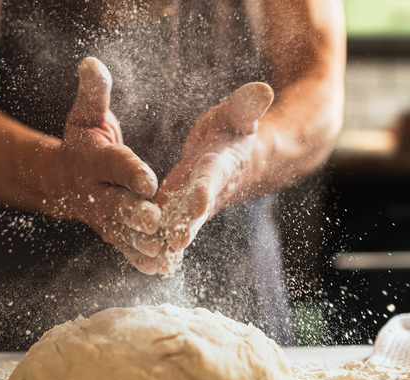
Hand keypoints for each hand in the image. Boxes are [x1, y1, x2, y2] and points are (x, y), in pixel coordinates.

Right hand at [41, 57, 163, 273]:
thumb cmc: (82, 142)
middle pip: (116, 204)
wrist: (60, 180)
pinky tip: (161, 267)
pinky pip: (124, 247)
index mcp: (94, 160)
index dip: (130, 171)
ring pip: (122, 232)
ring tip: (164, 250)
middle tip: (155, 221)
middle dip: (134, 213)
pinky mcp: (110, 232)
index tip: (148, 179)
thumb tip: (91, 62)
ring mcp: (101, 216)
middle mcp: (95, 192)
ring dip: (141, 243)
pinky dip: (140, 258)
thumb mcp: (86, 115)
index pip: (114, 165)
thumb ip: (93, 93)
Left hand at [151, 82, 274, 273]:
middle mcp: (209, 189)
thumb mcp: (238, 115)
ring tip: (154, 259)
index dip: (205, 190)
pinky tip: (146, 260)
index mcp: (221, 164)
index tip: (197, 204)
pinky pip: (169, 227)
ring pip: (181, 224)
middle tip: (175, 243)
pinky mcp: (180, 210)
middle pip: (197, 210)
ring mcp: (194, 203)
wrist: (238, 157)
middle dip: (187, 226)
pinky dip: (160, 243)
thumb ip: (246, 106)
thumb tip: (263, 89)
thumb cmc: (234, 130)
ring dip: (169, 241)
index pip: (213, 178)